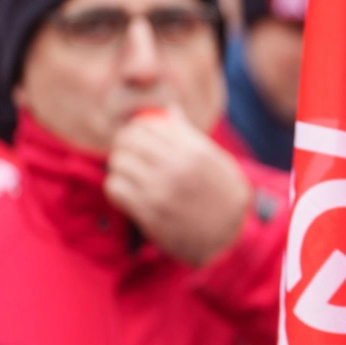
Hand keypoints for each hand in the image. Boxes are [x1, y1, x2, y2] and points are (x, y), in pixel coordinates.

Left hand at [105, 109, 251, 266]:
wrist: (230, 234)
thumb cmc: (221, 192)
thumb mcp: (213, 158)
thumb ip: (187, 135)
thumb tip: (168, 110)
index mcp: (193, 151)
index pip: (146, 125)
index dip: (137, 128)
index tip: (139, 137)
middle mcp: (176, 169)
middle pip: (128, 141)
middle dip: (124, 145)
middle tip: (129, 154)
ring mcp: (161, 192)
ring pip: (118, 163)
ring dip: (119, 167)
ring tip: (129, 174)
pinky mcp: (149, 214)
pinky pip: (115, 189)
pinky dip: (116, 188)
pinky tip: (128, 192)